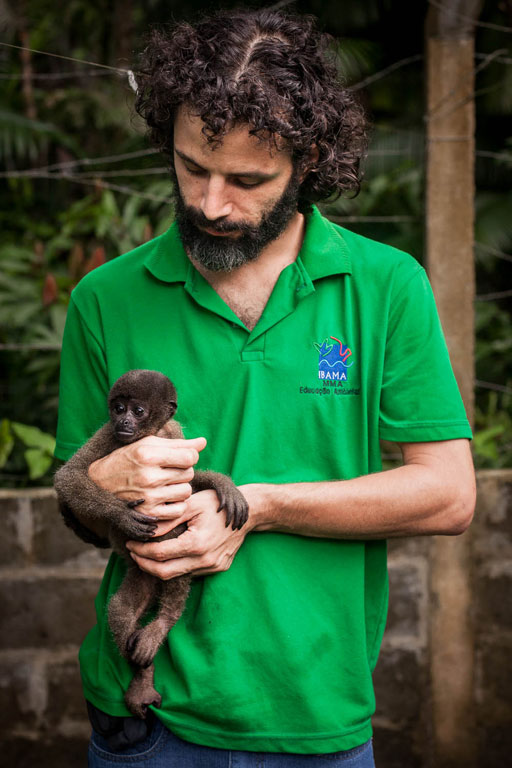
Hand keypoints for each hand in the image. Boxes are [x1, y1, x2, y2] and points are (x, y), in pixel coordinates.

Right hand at [88, 435, 206, 520]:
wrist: (99, 483)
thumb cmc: (126, 459)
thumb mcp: (148, 445)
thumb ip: (177, 444)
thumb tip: (203, 442)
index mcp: (148, 454)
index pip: (190, 456)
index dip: (189, 456)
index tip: (180, 458)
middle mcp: (149, 476)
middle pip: (189, 473)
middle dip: (183, 471)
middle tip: (170, 471)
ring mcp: (149, 497)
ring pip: (186, 492)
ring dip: (180, 488)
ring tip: (167, 484)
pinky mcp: (148, 513)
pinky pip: (179, 510)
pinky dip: (177, 504)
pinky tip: (166, 498)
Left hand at [126, 490, 250, 578]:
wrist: (247, 512)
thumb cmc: (217, 503)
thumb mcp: (191, 503)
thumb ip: (168, 519)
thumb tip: (147, 530)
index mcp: (197, 544)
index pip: (159, 554)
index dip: (141, 550)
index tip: (130, 543)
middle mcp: (205, 560)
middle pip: (164, 572)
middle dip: (144, 563)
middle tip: (133, 551)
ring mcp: (212, 567)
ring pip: (177, 575)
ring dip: (158, 566)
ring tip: (147, 552)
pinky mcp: (217, 568)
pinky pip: (190, 572)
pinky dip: (175, 565)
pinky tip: (169, 553)